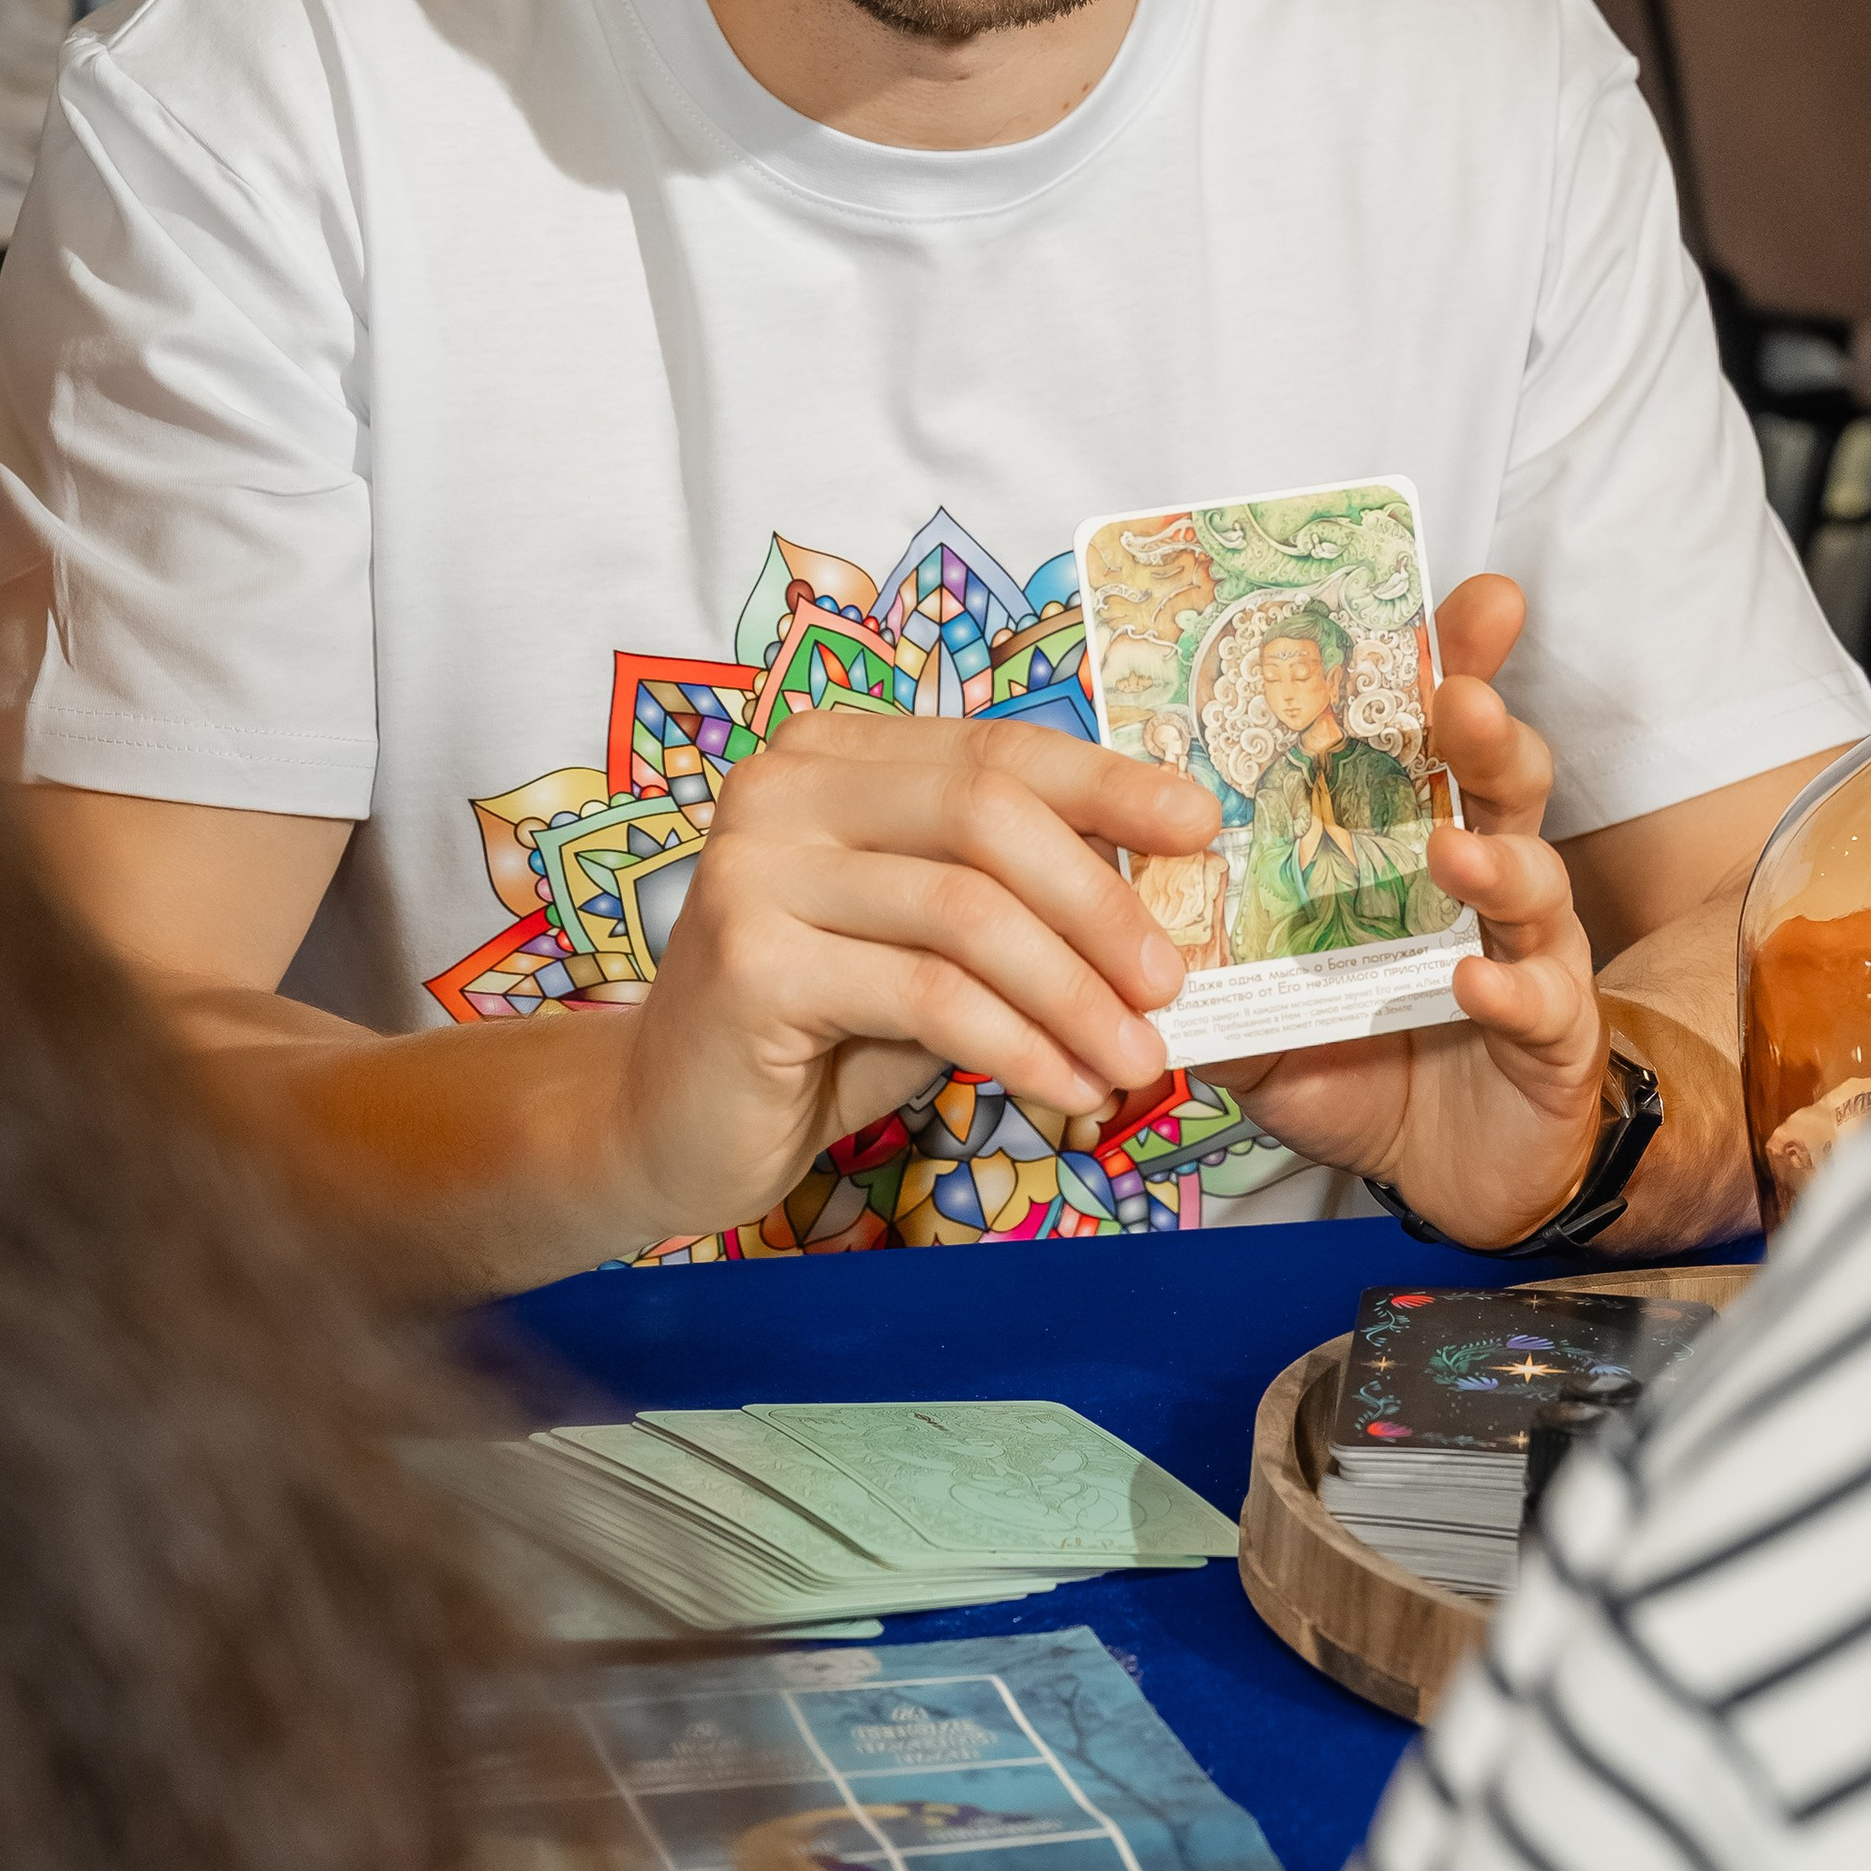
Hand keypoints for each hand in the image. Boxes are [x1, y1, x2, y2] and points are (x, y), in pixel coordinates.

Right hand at [615, 710, 1221, 1243]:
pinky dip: (1018, 1046)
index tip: (1200, 827)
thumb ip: (1013, 894)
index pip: (997, 749)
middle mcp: (784, 785)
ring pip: (965, 911)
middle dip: (1101, 901)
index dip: (1108, 784)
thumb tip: (1165, 892)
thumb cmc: (820, 1022)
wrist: (670, 1121)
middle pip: (987, 814)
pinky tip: (1068, 1089)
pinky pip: (926, 996)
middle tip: (1173, 982)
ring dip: (1073, 994)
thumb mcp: (930, 938)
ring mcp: (755, 867)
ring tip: (1137, 1058)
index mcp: (835, 752)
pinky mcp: (749, 962)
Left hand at [1198, 575, 1609, 1251]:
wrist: (1453, 1174)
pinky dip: (1510, 989)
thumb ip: (1200, 953)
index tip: (1466, 601)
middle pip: (1501, 776)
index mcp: (1414, 843)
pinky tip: (1476, 980)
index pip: (1432, 734)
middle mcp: (1483, 878)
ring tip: (1449, 845)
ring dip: (1494, 855)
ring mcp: (1528, 949)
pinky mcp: (1552, 1034)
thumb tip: (1106, 891)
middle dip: (1487, 724)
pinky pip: (1540, 1002)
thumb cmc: (1366, 1062)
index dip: (1453, 661)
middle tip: (1457, 695)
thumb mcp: (1258, 1005)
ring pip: (1532, 878)